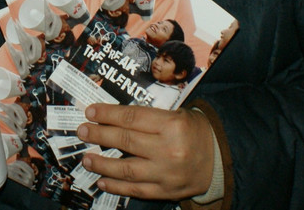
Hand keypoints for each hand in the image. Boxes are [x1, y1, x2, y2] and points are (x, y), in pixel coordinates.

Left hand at [76, 104, 213, 199]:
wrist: (220, 158)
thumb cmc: (194, 131)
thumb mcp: (176, 114)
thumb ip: (147, 117)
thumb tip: (111, 117)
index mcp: (172, 125)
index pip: (132, 118)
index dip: (108, 115)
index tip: (91, 112)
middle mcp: (169, 149)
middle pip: (126, 141)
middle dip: (100, 135)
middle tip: (82, 131)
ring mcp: (167, 173)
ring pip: (127, 170)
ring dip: (102, 165)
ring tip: (86, 159)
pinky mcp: (166, 191)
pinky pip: (136, 190)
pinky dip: (116, 186)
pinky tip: (102, 181)